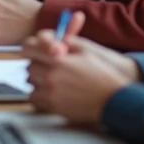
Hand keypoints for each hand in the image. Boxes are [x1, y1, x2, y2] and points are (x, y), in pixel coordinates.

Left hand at [22, 12, 140, 124]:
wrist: (114, 100)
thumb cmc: (102, 74)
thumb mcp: (85, 49)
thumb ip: (64, 40)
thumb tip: (48, 37)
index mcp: (58, 59)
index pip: (28, 47)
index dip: (31, 48)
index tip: (35, 50)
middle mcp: (50, 76)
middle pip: (29, 66)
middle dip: (37, 64)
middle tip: (50, 66)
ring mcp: (50, 93)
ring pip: (30, 82)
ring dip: (38, 80)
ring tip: (54, 80)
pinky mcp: (52, 107)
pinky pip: (34, 98)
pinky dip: (40, 94)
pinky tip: (53, 92)